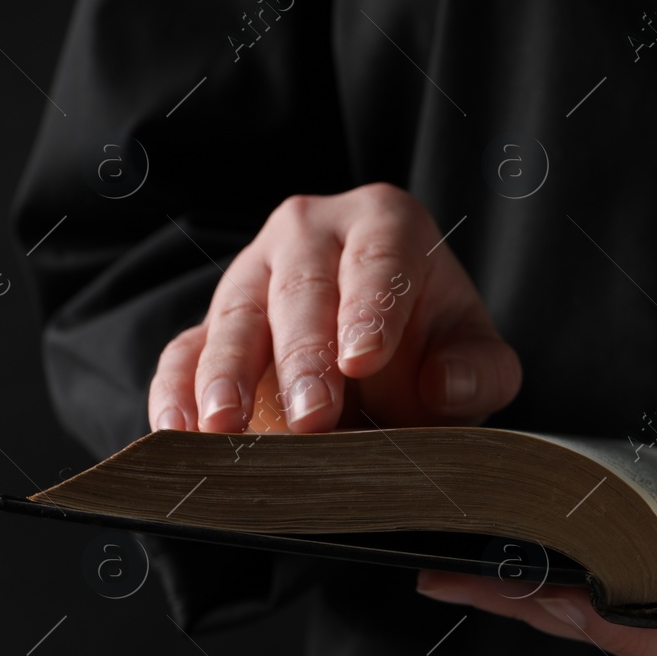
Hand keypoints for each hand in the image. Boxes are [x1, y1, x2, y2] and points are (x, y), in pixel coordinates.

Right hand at [148, 183, 521, 432]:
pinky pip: (183, 351)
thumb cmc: (433, 343)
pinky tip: (176, 433)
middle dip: (304, 357)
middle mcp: (310, 233)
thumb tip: (444, 386)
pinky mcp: (210, 324)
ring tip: (226, 426)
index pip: (378, 260)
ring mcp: (252, 274)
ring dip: (226, 375)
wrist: (386, 357)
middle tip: (313, 416)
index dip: (370, 310)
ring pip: (235, 317)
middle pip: (302, 290)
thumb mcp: (476, 354)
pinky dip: (176, 393)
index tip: (364, 361)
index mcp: (384, 222)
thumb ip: (481, 371)